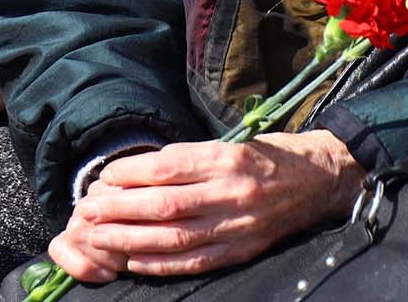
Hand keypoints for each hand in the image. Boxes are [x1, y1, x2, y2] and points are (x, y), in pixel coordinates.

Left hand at [49, 131, 364, 282]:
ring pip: (176, 238)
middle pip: (166, 204)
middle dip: (122, 209)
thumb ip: (189, 159)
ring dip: (132, 240)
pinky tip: (134, 261)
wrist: (319, 180)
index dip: (131, 173)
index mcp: (227, 158)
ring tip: (100, 238)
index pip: (169, 167)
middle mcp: (232, 192)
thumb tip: (135, 173)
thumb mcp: (230, 143)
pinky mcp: (243, 251)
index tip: (104, 176)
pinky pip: (196, 261)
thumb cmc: (267, 156)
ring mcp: (238, 226)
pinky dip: (162, 264)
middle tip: (89, 210)